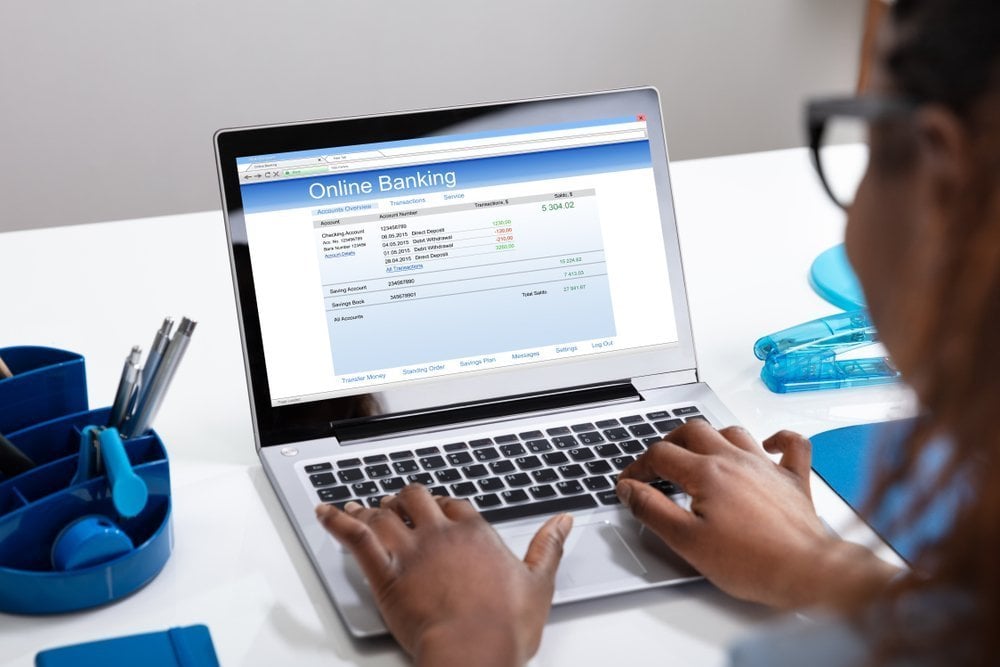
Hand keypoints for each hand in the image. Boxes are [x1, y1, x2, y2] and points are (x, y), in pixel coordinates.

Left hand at [316, 484, 572, 665]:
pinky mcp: (385, 574)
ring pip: (384, 512)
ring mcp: (410, 551)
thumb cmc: (504, 627)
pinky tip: (326, 512)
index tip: (437, 508)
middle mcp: (441, 534)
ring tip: (362, 506)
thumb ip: (549, 547)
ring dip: (372, 507)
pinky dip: (337, 520)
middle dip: (405, 498)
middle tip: (398, 505)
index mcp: (475, 533)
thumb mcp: (539, 584)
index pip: (453, 504)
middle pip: (415, 498)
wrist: (473, 654)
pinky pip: (355, 537)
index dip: (441, 504)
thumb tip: (563, 522)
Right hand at [616, 422, 899, 610]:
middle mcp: (736, 460)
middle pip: (693, 431)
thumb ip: (652, 510)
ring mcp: (767, 467)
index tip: (630, 482)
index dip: (638, 467)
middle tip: (657, 462)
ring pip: (733, 432)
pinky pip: (792, 445)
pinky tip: (767, 445)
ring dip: (712, 437)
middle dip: (669, 442)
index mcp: (707, 473)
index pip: (660, 455)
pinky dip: (778, 439)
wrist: (807, 572)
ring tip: (699, 451)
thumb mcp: (686, 541)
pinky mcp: (793, 480)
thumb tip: (630, 489)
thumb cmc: (752, 562)